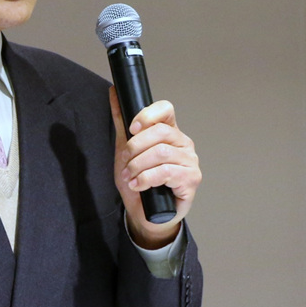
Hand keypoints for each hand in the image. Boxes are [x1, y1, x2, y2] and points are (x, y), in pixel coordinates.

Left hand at [110, 88, 200, 248]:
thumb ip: (121, 121)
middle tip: (125, 162)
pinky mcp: (191, 180)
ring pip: (161, 153)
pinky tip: (138, 185)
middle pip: (160, 132)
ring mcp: (190, 161)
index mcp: (169, 131)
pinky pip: (167, 172)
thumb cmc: (139, 181)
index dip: (147, 115)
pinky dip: (146, 179)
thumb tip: (114, 92)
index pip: (165, 109)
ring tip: (129, 176)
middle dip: (135, 148)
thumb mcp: (124, 149)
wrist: (145, 214)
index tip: (131, 128)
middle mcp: (183, 143)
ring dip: (138, 166)